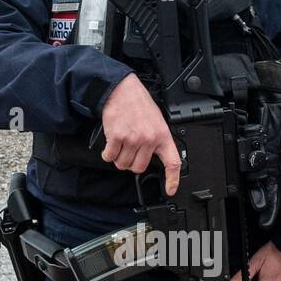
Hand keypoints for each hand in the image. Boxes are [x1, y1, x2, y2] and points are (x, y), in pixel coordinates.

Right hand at [100, 74, 178, 195]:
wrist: (122, 90)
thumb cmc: (139, 104)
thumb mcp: (156, 120)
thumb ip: (157, 139)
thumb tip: (154, 156)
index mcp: (162, 136)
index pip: (172, 162)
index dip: (172, 180)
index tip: (171, 190)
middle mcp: (149, 139)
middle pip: (138, 168)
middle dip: (131, 163)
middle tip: (129, 152)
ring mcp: (133, 139)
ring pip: (123, 164)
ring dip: (118, 158)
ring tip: (120, 145)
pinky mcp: (117, 137)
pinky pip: (110, 156)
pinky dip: (108, 154)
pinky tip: (111, 145)